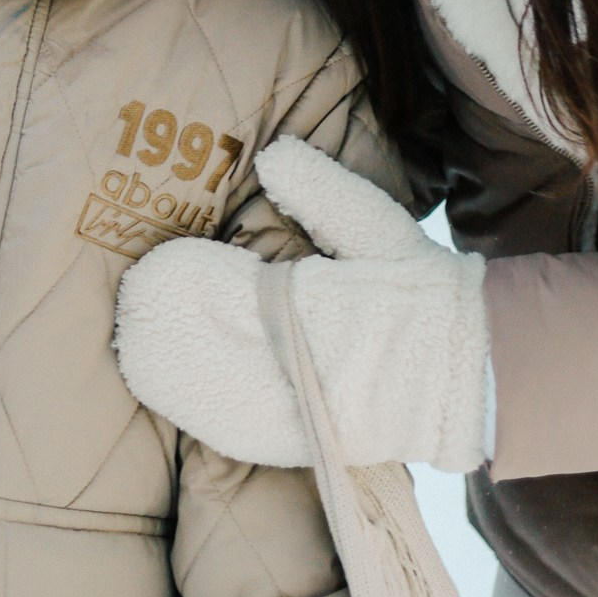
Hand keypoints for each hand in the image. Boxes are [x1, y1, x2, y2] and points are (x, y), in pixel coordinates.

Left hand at [114, 138, 489, 471]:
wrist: (469, 376)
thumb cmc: (419, 291)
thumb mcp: (378, 229)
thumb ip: (324, 193)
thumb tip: (274, 154)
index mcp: (328, 304)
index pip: (245, 292)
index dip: (194, 280)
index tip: (155, 262)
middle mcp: (311, 362)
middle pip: (221, 345)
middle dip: (170, 322)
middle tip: (129, 297)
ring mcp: (303, 409)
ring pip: (217, 392)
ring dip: (168, 369)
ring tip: (129, 344)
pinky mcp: (299, 442)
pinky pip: (233, 430)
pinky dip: (193, 408)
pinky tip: (160, 388)